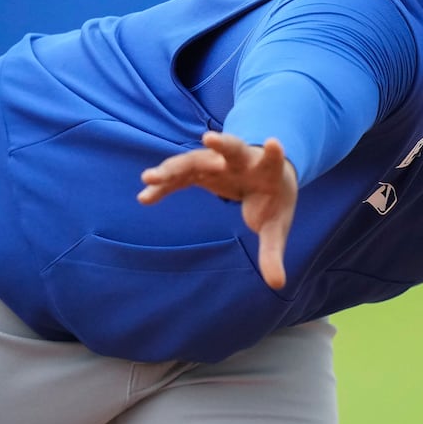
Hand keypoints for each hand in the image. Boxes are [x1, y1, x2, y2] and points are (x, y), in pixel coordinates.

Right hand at [138, 132, 298, 288]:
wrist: (263, 178)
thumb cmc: (272, 201)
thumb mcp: (275, 227)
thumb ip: (272, 252)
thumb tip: (277, 285)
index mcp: (266, 171)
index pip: (273, 160)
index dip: (274, 153)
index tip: (275, 143)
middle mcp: (241, 160)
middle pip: (231, 149)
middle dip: (221, 144)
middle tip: (209, 138)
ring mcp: (217, 161)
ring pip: (195, 159)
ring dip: (174, 167)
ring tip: (149, 178)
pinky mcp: (200, 169)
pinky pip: (179, 175)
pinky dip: (164, 184)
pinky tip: (145, 198)